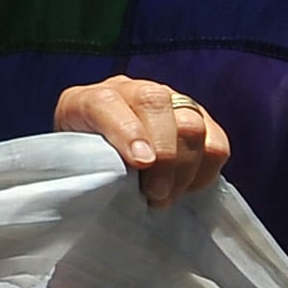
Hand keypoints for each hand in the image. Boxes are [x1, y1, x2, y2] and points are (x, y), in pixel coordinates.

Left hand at [57, 75, 231, 206]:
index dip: (126, 131)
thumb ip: (81, 167)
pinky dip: (204, 171)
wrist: (102, 159)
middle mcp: (130, 91)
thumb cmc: (84, 167)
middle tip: (155, 194)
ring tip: (165, 196)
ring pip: (191, 123)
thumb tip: (103, 181)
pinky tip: (183, 187)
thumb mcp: (71, 166)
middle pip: (156, 104)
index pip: (105, 103)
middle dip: (162, 155)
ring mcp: (167, 102)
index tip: (140, 162)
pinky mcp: (199, 120)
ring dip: (183, 168)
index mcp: (86, 100)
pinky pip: (216, 144)